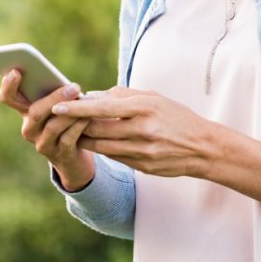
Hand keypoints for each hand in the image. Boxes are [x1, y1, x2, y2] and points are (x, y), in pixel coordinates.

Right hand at [0, 70, 94, 190]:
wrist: (73, 152)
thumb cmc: (64, 118)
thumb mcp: (57, 103)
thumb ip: (54, 92)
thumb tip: (67, 83)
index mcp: (24, 111)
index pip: (8, 98)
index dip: (8, 85)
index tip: (16, 70)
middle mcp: (29, 128)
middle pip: (35, 113)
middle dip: (55, 98)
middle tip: (74, 86)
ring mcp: (42, 143)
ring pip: (53, 126)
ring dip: (71, 112)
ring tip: (84, 99)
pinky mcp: (59, 154)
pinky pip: (68, 138)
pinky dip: (79, 125)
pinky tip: (88, 115)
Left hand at [52, 86, 214, 177]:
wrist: (202, 148)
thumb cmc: (176, 117)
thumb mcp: (154, 98)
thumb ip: (123, 95)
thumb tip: (93, 96)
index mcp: (145, 107)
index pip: (103, 107)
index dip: (78, 108)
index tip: (58, 106)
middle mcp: (142, 130)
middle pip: (97, 129)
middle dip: (76, 124)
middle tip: (61, 118)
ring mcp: (142, 150)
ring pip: (101, 146)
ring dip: (84, 138)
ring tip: (73, 131)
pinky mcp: (141, 166)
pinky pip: (113, 156)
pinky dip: (101, 148)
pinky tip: (96, 142)